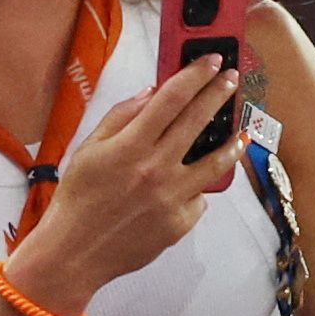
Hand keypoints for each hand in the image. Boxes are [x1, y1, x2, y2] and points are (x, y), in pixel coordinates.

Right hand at [6, 61, 244, 311]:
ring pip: (216, 163)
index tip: (212, 62)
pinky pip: (198, 198)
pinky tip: (190, 184)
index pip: (172, 99)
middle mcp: (155, 169)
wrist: (74, 253)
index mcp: (130, 147)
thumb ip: (121, 117)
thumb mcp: (88, 150)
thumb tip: (152, 94)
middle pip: (198, 121)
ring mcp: (172, 198)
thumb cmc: (77, 199)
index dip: (195, 75)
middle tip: (232, 80)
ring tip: (240, 133)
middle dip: (219, 94)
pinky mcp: (180, 224)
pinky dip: (196, 187)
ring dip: (232, 143)